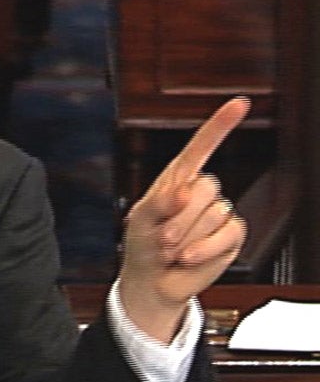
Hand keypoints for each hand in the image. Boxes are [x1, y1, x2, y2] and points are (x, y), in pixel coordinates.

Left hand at [119, 97, 249, 342]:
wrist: (152, 278)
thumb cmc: (142, 243)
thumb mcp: (139, 220)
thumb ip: (158, 203)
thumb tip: (184, 191)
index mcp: (178, 178)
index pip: (201, 146)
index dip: (221, 125)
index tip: (241, 102)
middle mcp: (203, 191)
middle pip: (204, 188)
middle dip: (178, 217)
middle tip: (161, 237)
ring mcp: (220, 212)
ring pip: (213, 214)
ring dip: (185, 237)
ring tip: (171, 249)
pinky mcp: (232, 236)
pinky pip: (226, 235)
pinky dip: (204, 249)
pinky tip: (188, 257)